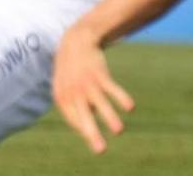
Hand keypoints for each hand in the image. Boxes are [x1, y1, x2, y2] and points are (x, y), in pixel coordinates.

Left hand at [52, 25, 134, 153]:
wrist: (74, 41)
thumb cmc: (70, 72)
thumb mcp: (64, 88)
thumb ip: (73, 108)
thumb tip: (87, 130)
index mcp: (62, 97)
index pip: (74, 120)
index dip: (84, 129)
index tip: (94, 138)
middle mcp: (73, 92)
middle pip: (83, 115)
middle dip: (92, 133)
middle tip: (100, 151)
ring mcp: (86, 82)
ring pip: (100, 102)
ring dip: (110, 116)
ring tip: (118, 130)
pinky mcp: (99, 74)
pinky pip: (111, 87)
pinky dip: (121, 96)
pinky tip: (130, 108)